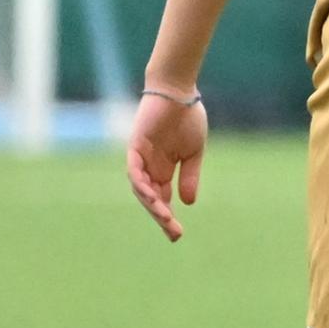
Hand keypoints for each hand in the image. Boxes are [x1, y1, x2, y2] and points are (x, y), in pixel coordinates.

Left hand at [126, 87, 207, 241]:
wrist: (178, 92)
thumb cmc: (188, 118)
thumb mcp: (193, 153)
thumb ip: (190, 176)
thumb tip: (188, 202)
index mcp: (164, 170)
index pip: (163, 199)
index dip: (168, 217)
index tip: (177, 235)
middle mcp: (149, 167)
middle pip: (151, 198)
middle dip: (161, 217)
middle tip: (174, 233)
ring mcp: (141, 158)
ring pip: (141, 188)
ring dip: (152, 204)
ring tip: (165, 218)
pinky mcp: (135, 147)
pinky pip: (134, 171)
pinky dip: (141, 184)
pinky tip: (151, 196)